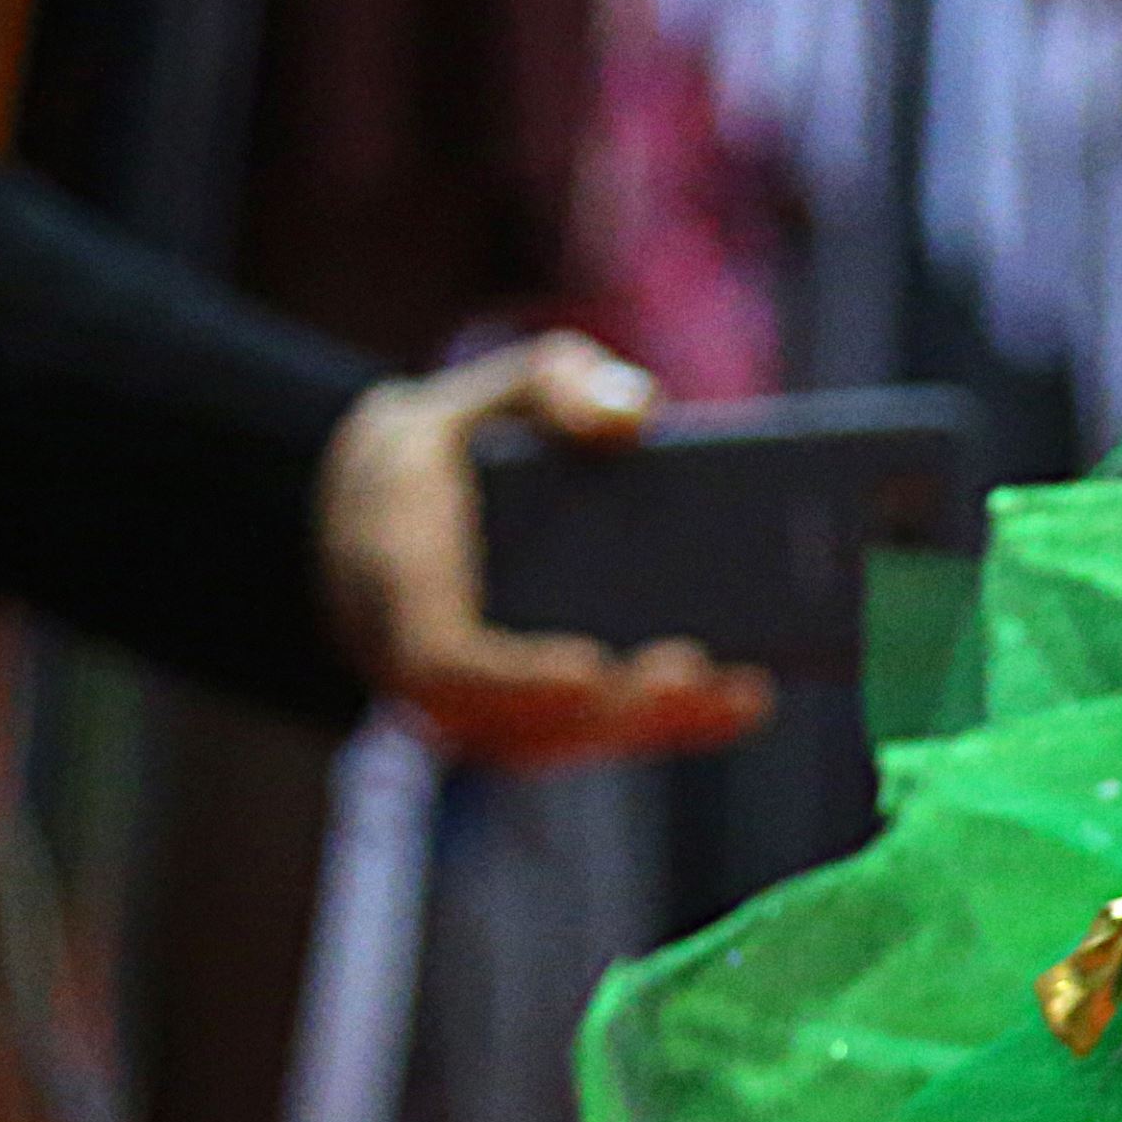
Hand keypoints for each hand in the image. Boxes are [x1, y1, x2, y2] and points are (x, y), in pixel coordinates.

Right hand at [316, 331, 773, 766]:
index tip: (590, 667)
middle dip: (614, 705)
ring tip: (739, 692)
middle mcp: (416, 656)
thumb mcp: (485, 388)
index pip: (441, 659)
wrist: (382, 501)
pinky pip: (577, 738)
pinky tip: (739, 701)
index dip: (514, 679)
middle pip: (516, 721)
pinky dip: (659, 727)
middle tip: (696, 671)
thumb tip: (632, 414)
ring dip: (650, 726)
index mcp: (396, 572)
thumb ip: (553, 379)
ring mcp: (461, 700)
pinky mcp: (507, 719)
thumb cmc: (450, 442)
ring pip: (553, 742)